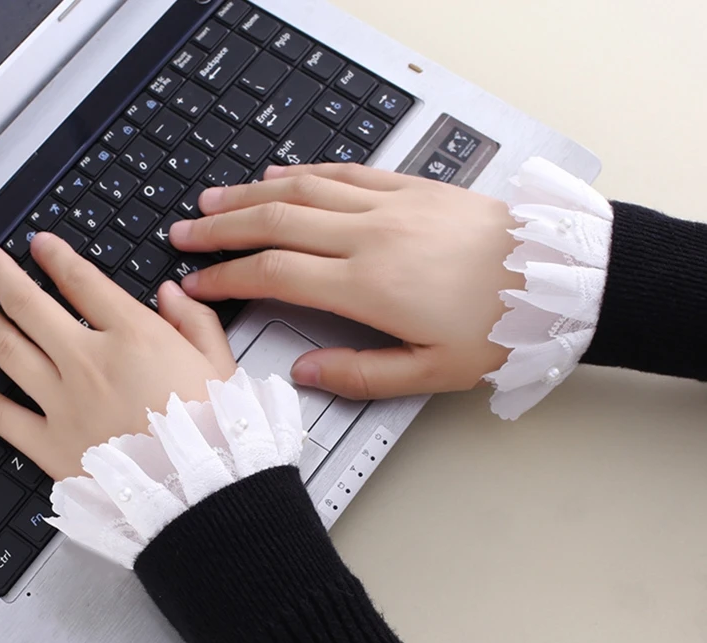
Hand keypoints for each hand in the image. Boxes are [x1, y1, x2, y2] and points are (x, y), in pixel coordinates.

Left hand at [0, 234, 235, 479]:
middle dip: (2, 274)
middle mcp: (90, 362)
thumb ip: (195, 321)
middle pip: (31, 306)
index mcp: (135, 337)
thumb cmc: (214, 431)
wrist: (199, 490)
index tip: (41, 245)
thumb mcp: (221, 365)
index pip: (84, 282)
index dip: (57, 258)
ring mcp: (64, 402)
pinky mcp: (50, 442)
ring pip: (7, 347)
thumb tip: (171, 293)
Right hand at [172, 163, 521, 398]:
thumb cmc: (498, 327)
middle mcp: (370, 237)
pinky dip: (305, 171)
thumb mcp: (430, 373)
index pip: (275, 275)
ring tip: (212, 198)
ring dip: (251, 193)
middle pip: (275, 222)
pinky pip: (345, 172)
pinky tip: (280, 173)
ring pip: (302, 190)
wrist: (555, 277)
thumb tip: (305, 373)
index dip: (228, 279)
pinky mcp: (411, 188)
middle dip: (222, 229)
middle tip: (184, 232)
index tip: (197, 283)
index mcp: (368, 287)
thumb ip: (360, 375)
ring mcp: (389, 206)